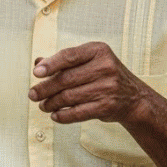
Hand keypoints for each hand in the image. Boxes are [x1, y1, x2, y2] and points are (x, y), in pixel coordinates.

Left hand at [28, 42, 153, 123]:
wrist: (134, 98)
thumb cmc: (104, 76)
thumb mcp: (89, 61)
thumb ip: (64, 61)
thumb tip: (38, 62)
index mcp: (98, 51)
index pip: (69, 56)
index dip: (50, 65)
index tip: (36, 73)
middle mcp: (105, 67)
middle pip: (66, 79)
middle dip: (45, 88)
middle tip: (33, 94)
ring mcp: (108, 87)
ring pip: (69, 96)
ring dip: (51, 103)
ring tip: (43, 105)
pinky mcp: (107, 106)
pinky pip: (78, 112)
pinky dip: (63, 115)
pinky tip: (55, 115)